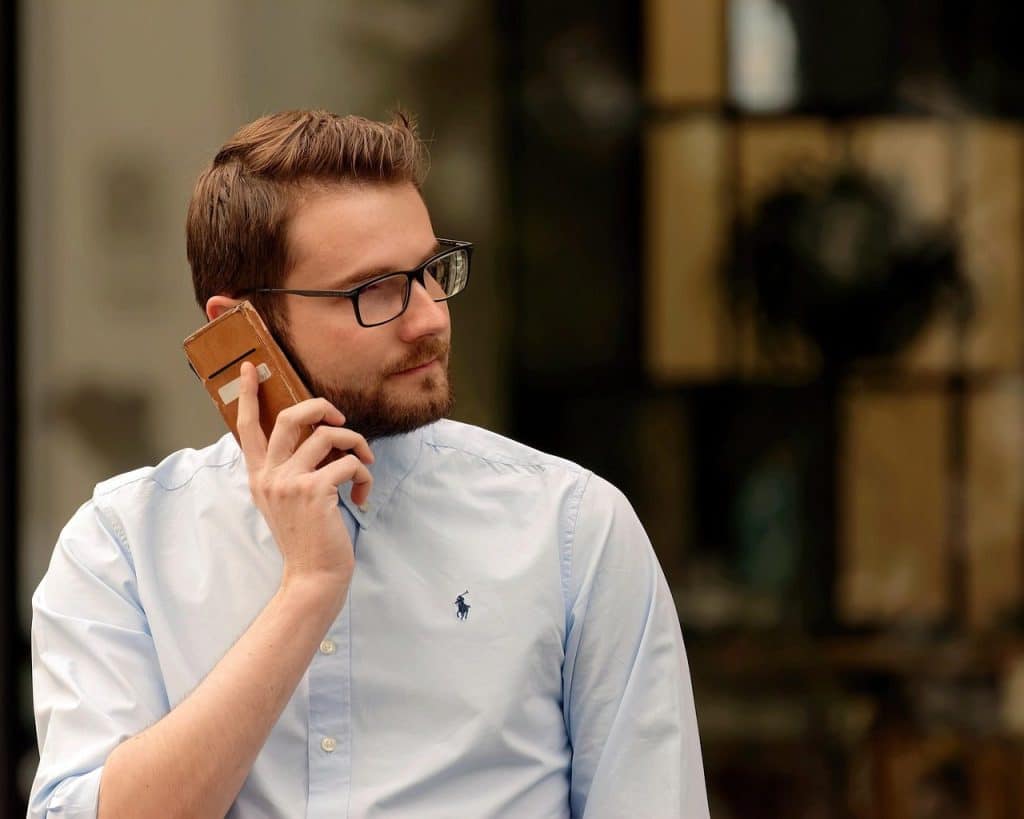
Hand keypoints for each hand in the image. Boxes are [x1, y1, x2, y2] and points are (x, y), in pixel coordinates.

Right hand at [236, 361, 373, 594]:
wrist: (314, 577)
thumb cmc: (310, 538)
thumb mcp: (289, 500)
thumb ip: (292, 470)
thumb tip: (321, 436)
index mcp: (260, 476)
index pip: (248, 428)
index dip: (250, 394)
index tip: (250, 367)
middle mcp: (269, 475)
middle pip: (291, 417)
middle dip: (321, 407)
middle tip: (340, 419)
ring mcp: (289, 482)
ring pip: (328, 436)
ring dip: (356, 446)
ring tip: (364, 468)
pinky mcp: (314, 490)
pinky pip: (349, 462)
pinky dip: (364, 475)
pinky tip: (362, 496)